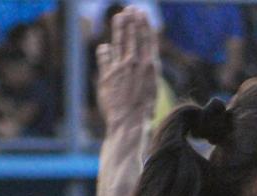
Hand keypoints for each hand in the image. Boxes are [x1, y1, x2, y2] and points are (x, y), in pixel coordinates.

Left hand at [96, 7, 157, 129]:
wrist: (129, 124)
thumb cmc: (143, 112)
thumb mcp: (151, 89)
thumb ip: (146, 72)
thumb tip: (148, 62)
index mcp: (150, 67)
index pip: (147, 39)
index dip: (144, 24)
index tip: (141, 13)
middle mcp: (135, 64)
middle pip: (133, 36)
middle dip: (132, 20)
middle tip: (131, 8)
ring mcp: (121, 68)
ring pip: (120, 42)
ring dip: (120, 27)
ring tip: (120, 15)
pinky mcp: (107, 76)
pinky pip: (105, 57)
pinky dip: (105, 51)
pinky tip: (104, 46)